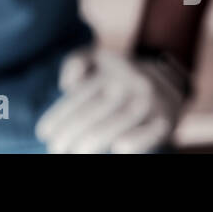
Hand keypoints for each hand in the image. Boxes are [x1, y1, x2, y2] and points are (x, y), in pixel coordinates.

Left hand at [34, 45, 190, 153]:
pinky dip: (137, 140)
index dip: (59, 116)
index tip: (43, 133)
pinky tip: (119, 148)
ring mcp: (149, 102)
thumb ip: (76, 63)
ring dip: (95, 139)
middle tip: (55, 148)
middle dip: (72, 132)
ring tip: (75, 152)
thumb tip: (65, 85)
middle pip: (96, 110)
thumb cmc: (120, 74)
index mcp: (110, 72)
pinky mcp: (166, 119)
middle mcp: (129, 85)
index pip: (80, 97)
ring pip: (119, 121)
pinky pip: (152, 130)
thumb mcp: (97, 58)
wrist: (169, 78)